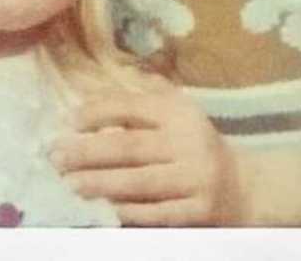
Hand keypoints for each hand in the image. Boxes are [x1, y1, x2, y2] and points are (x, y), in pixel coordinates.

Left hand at [53, 82, 240, 225]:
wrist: (245, 187)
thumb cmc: (195, 142)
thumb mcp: (177, 110)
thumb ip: (141, 96)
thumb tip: (90, 87)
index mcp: (178, 112)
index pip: (130, 107)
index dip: (97, 112)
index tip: (67, 120)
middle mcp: (187, 143)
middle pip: (128, 147)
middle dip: (87, 151)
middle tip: (55, 156)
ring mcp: (194, 180)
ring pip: (138, 182)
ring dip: (99, 183)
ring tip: (69, 183)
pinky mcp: (199, 213)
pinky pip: (157, 213)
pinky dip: (128, 211)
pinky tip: (103, 209)